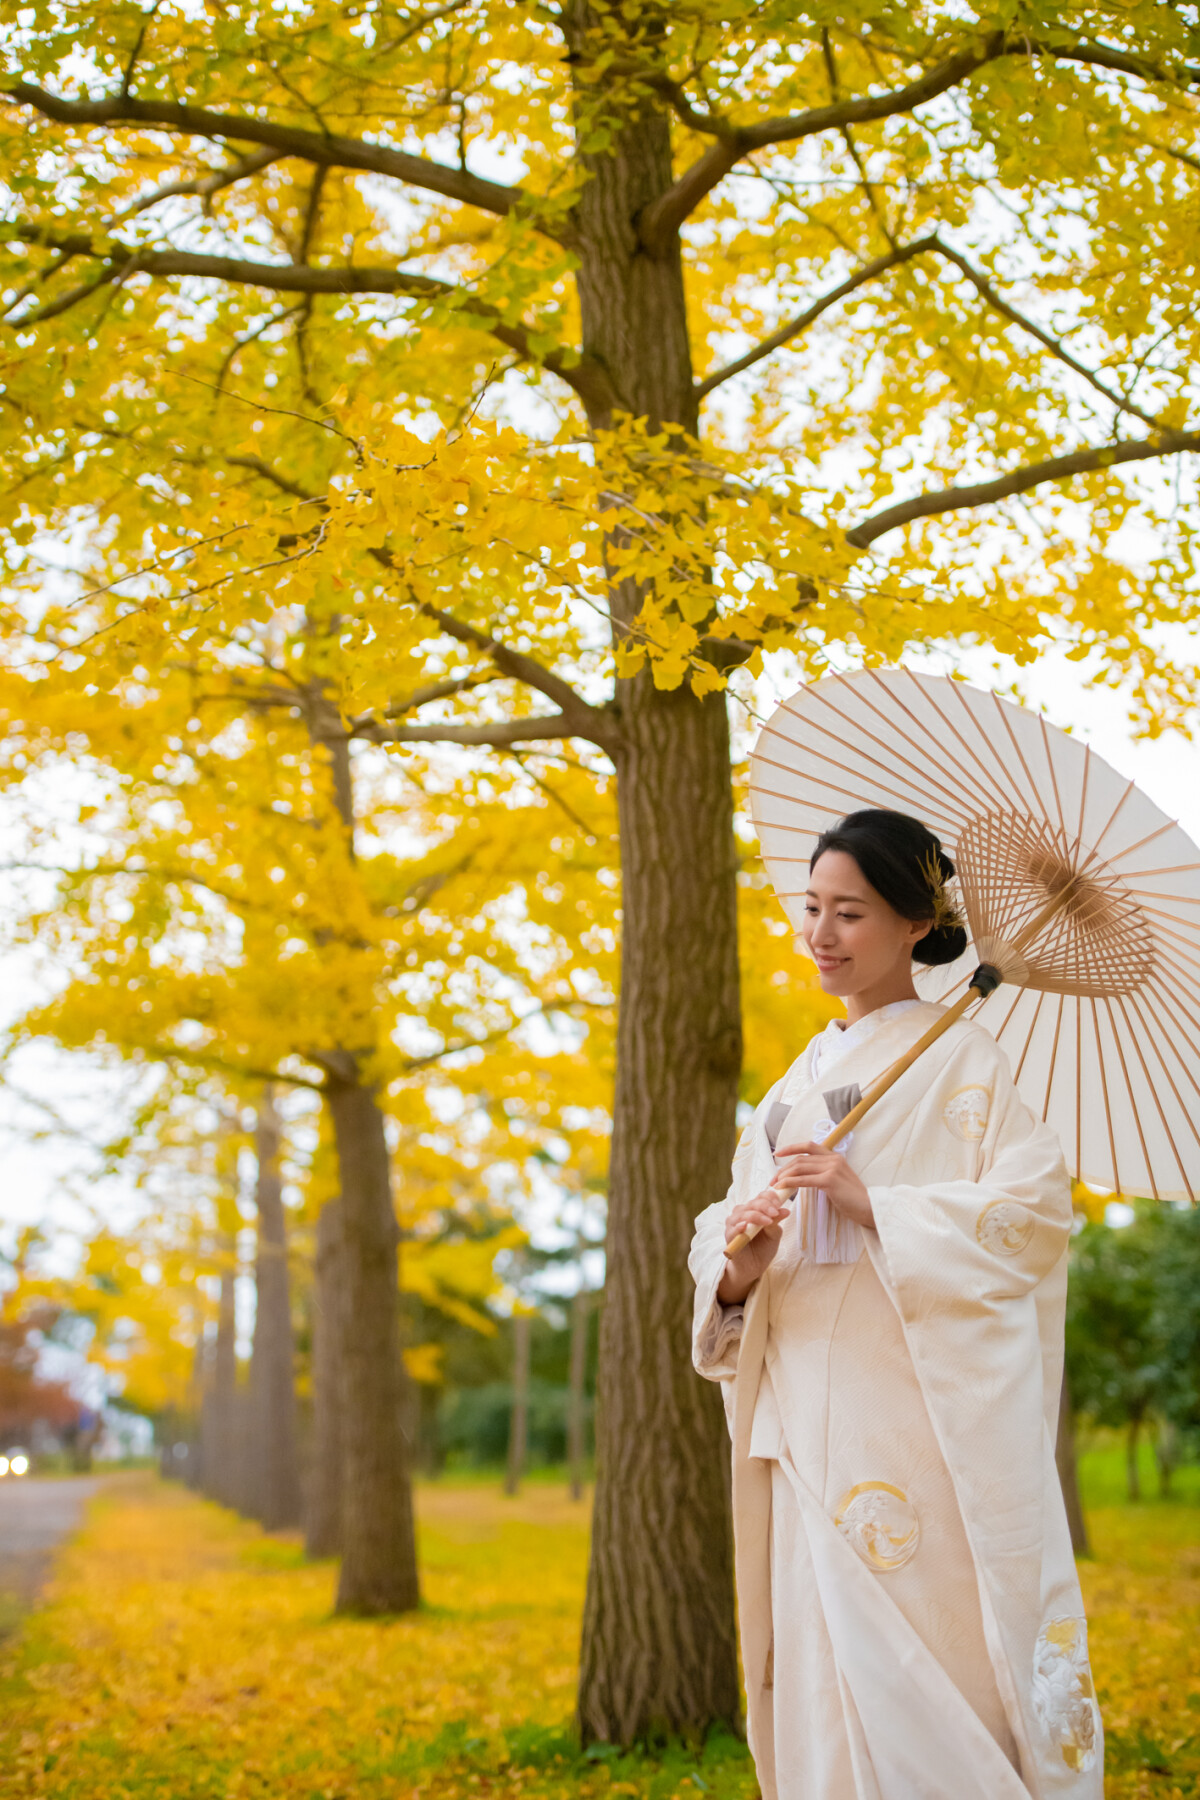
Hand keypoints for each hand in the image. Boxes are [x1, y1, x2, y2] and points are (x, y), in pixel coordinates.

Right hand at [717, 1188, 788, 1303]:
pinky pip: (733, 1229)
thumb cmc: (763, 1248)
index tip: (780, 1203)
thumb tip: (785, 1210)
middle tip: (775, 1212)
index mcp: (754, 1209)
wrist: (753, 1267)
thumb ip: (776, 1222)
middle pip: (752, 1203)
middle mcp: (742, 1213)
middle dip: (765, 1206)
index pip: (761, 1196)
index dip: (770, 1197)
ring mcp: (734, 1224)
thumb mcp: (774, 1235)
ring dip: (755, 1216)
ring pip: (743, 1214)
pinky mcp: (729, 1236)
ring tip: (767, 1221)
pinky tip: (745, 1226)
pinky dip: (739, 1226)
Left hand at [774, 1140, 873, 1229]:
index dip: (791, 1147)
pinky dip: (790, 1182)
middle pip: (801, 1158)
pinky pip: (803, 1180)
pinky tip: (782, 1187)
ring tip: (775, 1185)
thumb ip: (823, 1174)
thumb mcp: (837, 1181)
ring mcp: (832, 1168)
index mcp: (835, 1157)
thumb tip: (802, 1176)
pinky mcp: (829, 1180)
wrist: (870, 1208)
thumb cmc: (853, 1199)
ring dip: (784, 1176)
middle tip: (773, 1179)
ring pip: (800, 1167)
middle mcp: (833, 1159)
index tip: (778, 1153)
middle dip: (783, 1168)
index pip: (809, 1146)